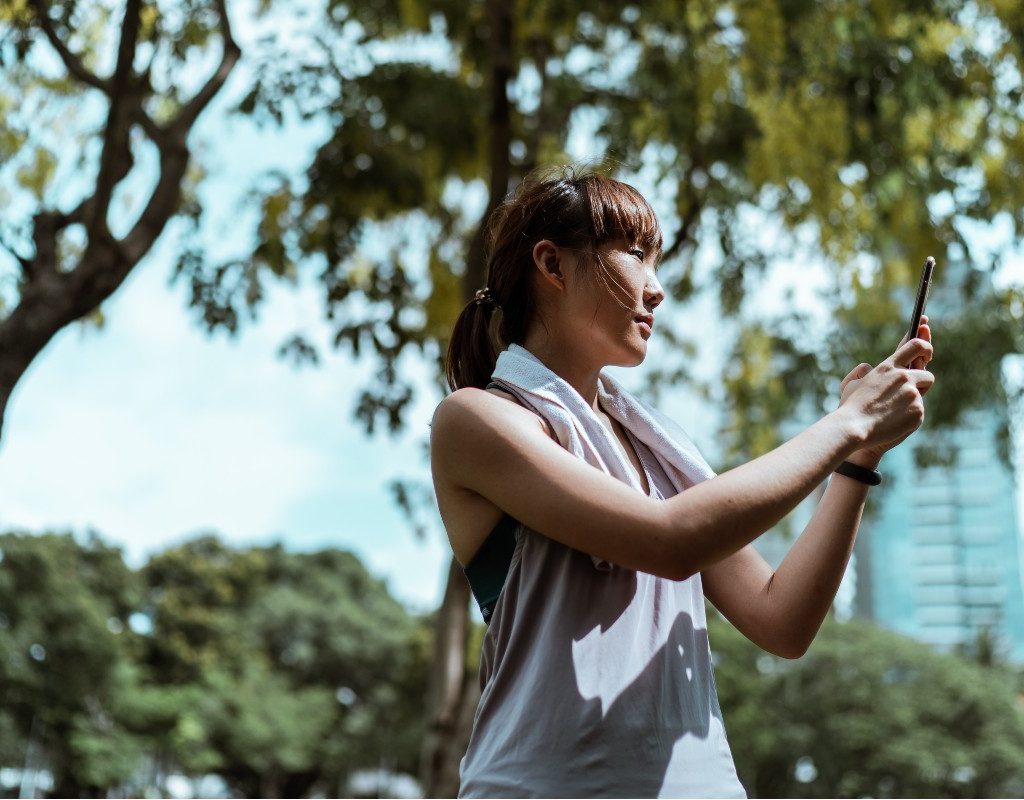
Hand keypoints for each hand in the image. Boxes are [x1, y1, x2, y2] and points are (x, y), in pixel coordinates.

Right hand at [837, 320, 934, 461]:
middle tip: (910, 391)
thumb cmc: (850, 406)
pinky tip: (893, 423)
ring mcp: (913, 394)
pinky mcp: (918, 411)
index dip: (925, 347)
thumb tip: (870, 370)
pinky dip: (908, 417)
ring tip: (892, 411)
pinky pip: (918, 412)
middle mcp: (904, 377)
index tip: (926, 354)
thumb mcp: (853, 383)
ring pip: (921, 396)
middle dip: (921, 383)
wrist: (854, 427)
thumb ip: (867, 374)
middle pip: (927, 374)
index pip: (915, 346)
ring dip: (912, 401)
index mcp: (888, 367)